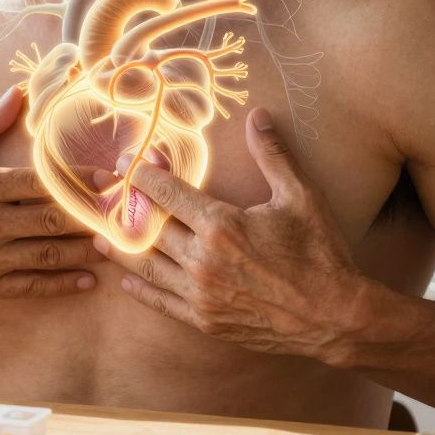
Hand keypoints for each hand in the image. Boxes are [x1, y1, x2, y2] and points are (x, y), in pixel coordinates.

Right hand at [0, 87, 102, 301]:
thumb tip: (17, 92)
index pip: (44, 182)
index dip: (83, 182)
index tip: (111, 181)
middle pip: (56, 219)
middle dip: (94, 216)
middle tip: (125, 214)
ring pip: (50, 254)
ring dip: (87, 251)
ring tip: (116, 246)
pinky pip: (32, 285)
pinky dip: (64, 283)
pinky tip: (89, 279)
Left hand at [92, 108, 366, 359]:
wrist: (336, 317)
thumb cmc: (321, 254)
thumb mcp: (300, 197)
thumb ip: (272, 155)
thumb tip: (257, 115)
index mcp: (220, 224)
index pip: (166, 192)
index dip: (141, 174)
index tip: (126, 161)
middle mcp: (202, 259)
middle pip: (147, 227)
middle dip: (122, 207)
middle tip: (101, 194)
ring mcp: (200, 293)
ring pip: (146, 266)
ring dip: (120, 249)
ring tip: (98, 236)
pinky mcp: (205, 319)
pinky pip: (160, 302)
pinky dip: (139, 289)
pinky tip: (125, 279)